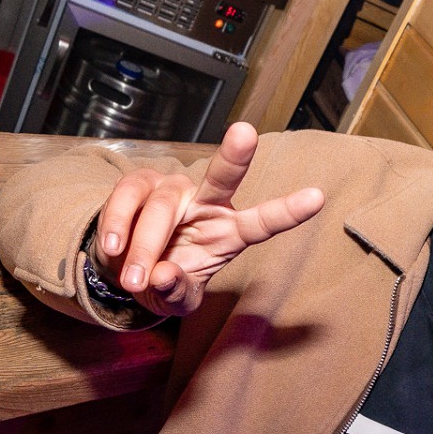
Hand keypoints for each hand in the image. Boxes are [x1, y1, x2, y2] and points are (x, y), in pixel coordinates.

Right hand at [92, 123, 323, 317]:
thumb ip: (175, 292)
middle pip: (223, 176)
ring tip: (136, 280)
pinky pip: (127, 199)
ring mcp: (173, 191)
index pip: (261, 222)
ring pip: (162, 206)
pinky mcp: (139, 185)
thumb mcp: (176, 300)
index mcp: (229, 232)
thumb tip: (163, 276)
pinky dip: (117, 227)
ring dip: (145, 246)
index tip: (318, 198)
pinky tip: (114, 250)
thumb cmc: (165, 281)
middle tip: (245, 132)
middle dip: (235, 155)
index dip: (287, 211)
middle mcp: (207, 203)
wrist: (125, 270)